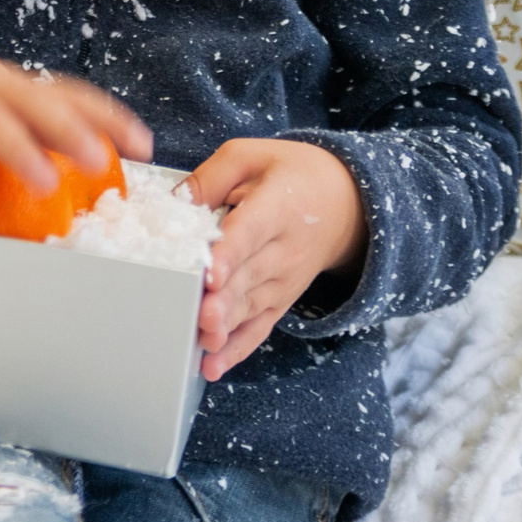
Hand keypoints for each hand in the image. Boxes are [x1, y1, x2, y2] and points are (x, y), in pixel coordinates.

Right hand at [0, 20, 151, 224]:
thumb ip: (26, 124)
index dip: (107, 116)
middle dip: (71, 131)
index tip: (143, 143)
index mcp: (9, 84)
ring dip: (19, 150)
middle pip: (35, 102)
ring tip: (45, 183)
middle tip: (101, 161)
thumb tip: (81, 160)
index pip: (67, 92)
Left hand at [185, 138, 367, 379]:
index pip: (251, 231)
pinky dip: (238, 349)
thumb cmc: (291, 174)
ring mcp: (284, 279)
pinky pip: (259, 327)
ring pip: (252, 306)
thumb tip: (175, 203)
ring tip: (204, 342)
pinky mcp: (280, 299)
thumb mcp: (250, 155)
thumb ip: (211, 177)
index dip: (231, 253)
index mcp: (278, 205)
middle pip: (249, 277)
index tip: (211, 272)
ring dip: (228, 328)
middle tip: (201, 317)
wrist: (346, 202)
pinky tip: (214, 366)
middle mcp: (285, 248)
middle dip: (224, 300)